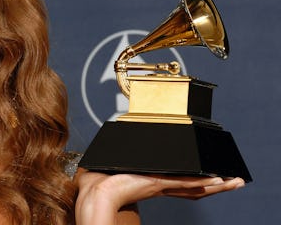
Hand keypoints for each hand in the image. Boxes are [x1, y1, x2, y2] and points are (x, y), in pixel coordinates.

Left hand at [75, 169, 244, 224]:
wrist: (97, 190)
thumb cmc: (100, 180)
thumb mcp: (118, 162)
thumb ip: (125, 155)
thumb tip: (118, 141)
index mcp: (152, 183)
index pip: (181, 184)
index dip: (198, 182)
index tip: (211, 178)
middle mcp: (160, 186)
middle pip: (194, 187)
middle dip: (215, 185)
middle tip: (234, 181)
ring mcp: (161, 186)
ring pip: (194, 187)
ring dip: (216, 184)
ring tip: (234, 182)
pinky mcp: (158, 183)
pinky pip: (185, 184)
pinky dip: (203, 182)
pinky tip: (217, 180)